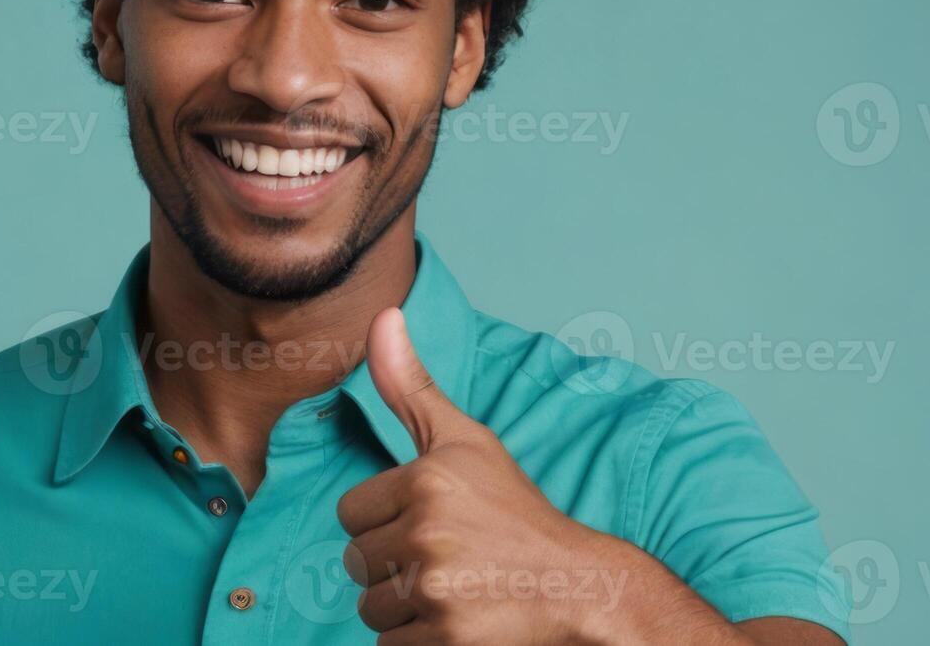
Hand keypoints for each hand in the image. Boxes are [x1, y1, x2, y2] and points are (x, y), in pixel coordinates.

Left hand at [334, 307, 740, 645]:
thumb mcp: (466, 441)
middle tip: (446, 559)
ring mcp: (437, 588)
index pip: (350, 514)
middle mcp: (427, 531)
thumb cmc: (516, 511)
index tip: (431, 522)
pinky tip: (457, 620)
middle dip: (392, 566)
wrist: (579, 586)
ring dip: (403, 607)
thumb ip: (411, 386)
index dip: (384, 521)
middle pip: (357, 563)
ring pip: (371, 608)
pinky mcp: (447, 638)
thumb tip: (382, 316)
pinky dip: (418, 640)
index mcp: (426, 479)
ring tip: (453, 589)